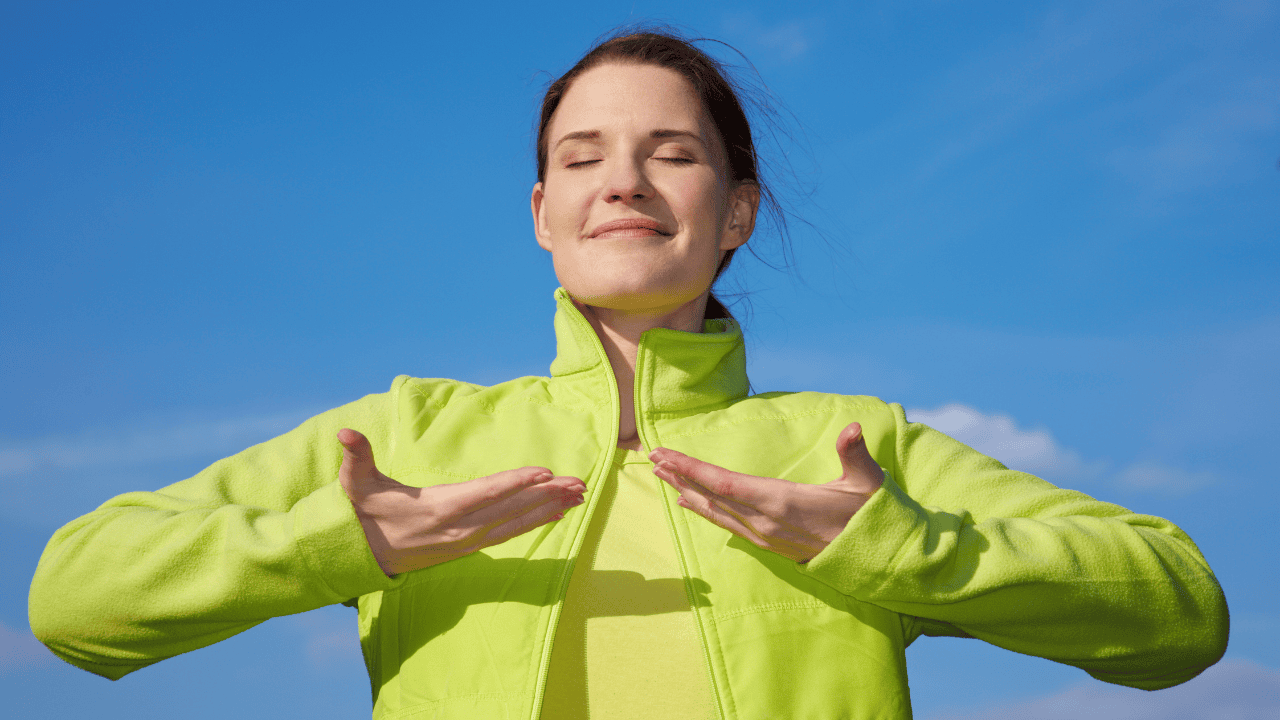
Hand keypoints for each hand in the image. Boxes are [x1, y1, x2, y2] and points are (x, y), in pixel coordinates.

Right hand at [337, 428, 585, 575]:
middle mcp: (459, 527)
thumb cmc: (364, 513)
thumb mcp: (356, 483)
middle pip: (511, 508)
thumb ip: (357, 456)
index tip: (545, 473)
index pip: (485, 492)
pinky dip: (535, 523)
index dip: (516, 482)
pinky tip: (557, 515)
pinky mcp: (470, 547)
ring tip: (579, 497)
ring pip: (516, 523)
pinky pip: (510, 534)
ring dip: (549, 509)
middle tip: (580, 483)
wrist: (361, 556)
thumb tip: (345, 434)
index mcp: (439, 508)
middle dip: (548, 495)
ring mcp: (467, 540)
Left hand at [649, 422, 883, 563]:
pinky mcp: (767, 543)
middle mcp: (765, 521)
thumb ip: (855, 453)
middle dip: (680, 475)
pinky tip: (690, 501)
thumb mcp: (867, 481)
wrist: (876, 558)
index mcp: (782, 501)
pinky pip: (726, 524)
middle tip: (652, 457)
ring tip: (662, 475)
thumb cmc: (869, 514)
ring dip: (686, 491)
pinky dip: (704, 509)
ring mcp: (765, 535)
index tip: (665, 454)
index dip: (692, 468)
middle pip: (712, 496)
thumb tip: (853, 428)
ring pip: (715, 511)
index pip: (725, 483)